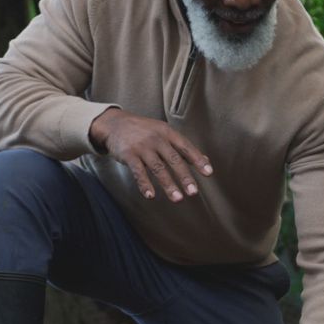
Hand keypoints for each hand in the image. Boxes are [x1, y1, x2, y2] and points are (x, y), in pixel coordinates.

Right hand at [89, 108, 212, 201]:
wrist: (115, 123)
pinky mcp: (128, 155)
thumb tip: (206, 161)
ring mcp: (142, 147)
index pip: (186, 147)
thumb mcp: (164, 133)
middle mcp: (156, 139)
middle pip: (173, 159)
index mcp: (167, 133)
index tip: (208, 173)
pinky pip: (138, 172)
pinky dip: (144, 184)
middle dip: (184, 177)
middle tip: (193, 192)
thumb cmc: (144, 131)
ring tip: (178, 199)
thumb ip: (183, 148)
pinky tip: (150, 196)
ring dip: (168, 184)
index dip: (198, 159)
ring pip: (158, 167)